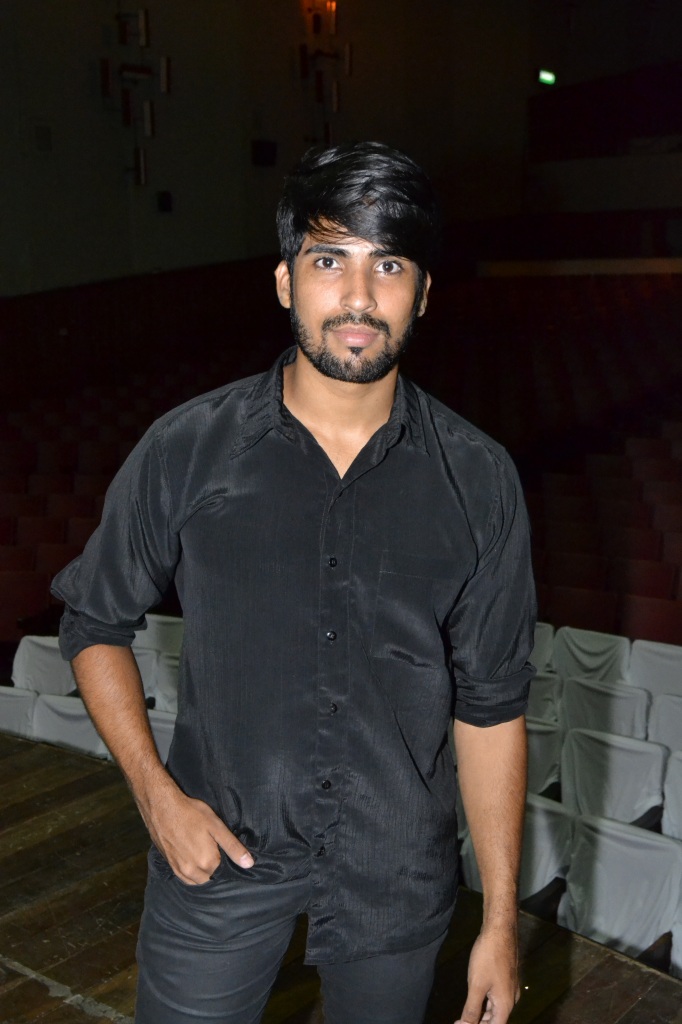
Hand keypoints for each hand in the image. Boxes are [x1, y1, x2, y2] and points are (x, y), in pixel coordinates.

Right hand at [139, 776, 253, 883]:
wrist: (162, 807)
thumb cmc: (191, 813)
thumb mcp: (216, 826)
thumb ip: (233, 847)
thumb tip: (249, 864)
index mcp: (207, 863)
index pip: (224, 872)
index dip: (227, 861)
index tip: (224, 849)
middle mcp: (192, 871)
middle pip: (211, 877)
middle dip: (215, 868)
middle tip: (214, 848)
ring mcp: (179, 870)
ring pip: (198, 880)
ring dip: (204, 872)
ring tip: (204, 852)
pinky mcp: (170, 866)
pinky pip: (185, 878)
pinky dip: (192, 873)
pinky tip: (193, 858)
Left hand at [454, 925, 518, 1023]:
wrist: (500, 929)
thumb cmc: (488, 957)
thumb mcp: (476, 985)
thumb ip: (472, 1009)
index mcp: (505, 1005)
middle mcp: (510, 999)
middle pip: (495, 1019)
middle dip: (479, 1022)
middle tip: (460, 1021)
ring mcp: (509, 987)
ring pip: (494, 1008)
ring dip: (481, 1013)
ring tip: (464, 1015)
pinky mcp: (505, 978)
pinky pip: (495, 997)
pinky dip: (484, 1002)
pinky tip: (474, 999)